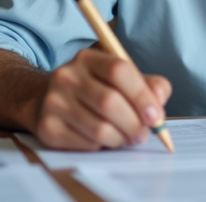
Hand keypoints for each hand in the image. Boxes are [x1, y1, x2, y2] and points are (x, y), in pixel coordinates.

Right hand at [33, 47, 171, 150]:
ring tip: (125, 138)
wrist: (46, 101)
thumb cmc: (95, 89)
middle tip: (143, 135)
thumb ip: (147, 85)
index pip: (119, 70)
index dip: (142, 96)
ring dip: (121, 139)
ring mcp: (53, 102)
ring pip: (100, 129)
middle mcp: (66, 76)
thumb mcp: (120, 79)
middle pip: (110, 102)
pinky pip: (87, 144)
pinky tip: (103, 140)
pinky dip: (102, 147)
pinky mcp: (48, 128)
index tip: (156, 116)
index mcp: (87, 58)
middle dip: (134, 124)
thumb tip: (159, 104)